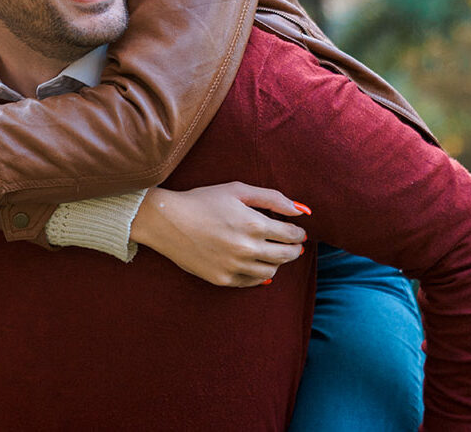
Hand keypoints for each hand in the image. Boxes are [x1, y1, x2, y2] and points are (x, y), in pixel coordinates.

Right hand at [129, 182, 309, 286]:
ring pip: (270, 271)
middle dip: (295, 249)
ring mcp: (234, 267)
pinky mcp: (222, 279)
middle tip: (295, 245)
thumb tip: (302, 210)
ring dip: (278, 262)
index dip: (298, 233)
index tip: (298, 231)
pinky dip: (260, 275)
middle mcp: (247, 249)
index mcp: (253, 224)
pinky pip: (251, 282)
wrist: (168, 220)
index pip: (291, 235)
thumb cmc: (203, 200)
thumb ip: (272, 198)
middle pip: (285, 256)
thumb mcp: (238, 189)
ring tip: (276, 254)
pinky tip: (258, 266)